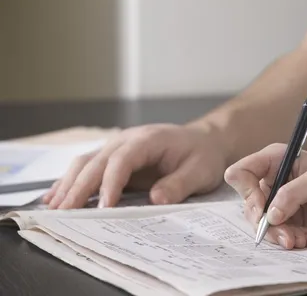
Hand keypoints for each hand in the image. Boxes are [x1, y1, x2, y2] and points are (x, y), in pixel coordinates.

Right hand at [43, 123, 228, 208]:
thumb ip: (180, 184)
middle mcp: (127, 140)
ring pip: (85, 163)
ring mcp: (117, 148)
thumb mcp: (201, 171)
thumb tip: (156, 199)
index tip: (105, 207)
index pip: (122, 160)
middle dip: (79, 188)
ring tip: (54, 210)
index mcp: (148, 140)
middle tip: (65, 214)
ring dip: (68, 185)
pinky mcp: (114, 159)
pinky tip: (54, 198)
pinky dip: (69, 182)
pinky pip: (87, 168)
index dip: (111, 183)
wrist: (204, 142)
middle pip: (96, 162)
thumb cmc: (203, 155)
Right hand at [224, 144, 306, 248]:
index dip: (246, 191)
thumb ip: (292, 194)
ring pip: (263, 221)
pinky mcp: (292, 217)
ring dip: (279, 234)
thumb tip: (269, 214)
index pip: (241, 172)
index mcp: (277, 159)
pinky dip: (290, 238)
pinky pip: (279, 232)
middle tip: (284, 235)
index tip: (262, 207)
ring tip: (301, 240)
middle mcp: (275, 178)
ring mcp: (282, 199)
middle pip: (249, 203)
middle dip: (264, 222)